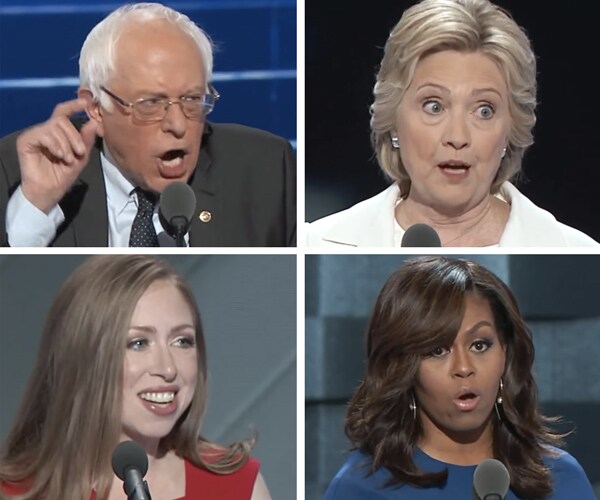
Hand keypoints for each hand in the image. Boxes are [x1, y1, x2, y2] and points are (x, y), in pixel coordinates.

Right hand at [16, 98, 98, 212]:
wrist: (49, 191)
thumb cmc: (63, 176)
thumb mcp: (81, 157)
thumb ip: (86, 140)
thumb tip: (93, 122)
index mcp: (58, 133)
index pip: (64, 112)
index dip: (74, 105)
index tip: (86, 102)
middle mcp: (45, 130)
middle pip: (62, 120)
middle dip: (75, 137)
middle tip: (79, 153)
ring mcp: (35, 134)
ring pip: (54, 126)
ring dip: (66, 144)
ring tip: (68, 159)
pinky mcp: (26, 140)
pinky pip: (44, 134)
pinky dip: (55, 145)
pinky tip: (59, 156)